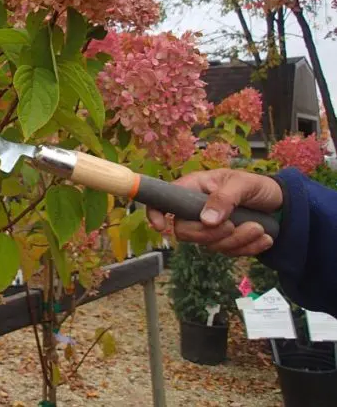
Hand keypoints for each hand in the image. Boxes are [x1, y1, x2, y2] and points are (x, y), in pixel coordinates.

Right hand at [147, 168, 282, 256]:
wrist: (282, 203)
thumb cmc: (257, 186)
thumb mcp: (242, 184)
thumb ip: (223, 199)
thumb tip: (206, 220)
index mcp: (193, 189)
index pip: (163, 200)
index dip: (155, 213)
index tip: (161, 227)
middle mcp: (195, 210)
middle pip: (184, 232)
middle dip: (210, 235)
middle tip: (233, 225)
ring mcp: (209, 228)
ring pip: (209, 246)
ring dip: (237, 241)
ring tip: (259, 227)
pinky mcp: (224, 242)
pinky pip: (228, 253)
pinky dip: (248, 248)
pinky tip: (265, 238)